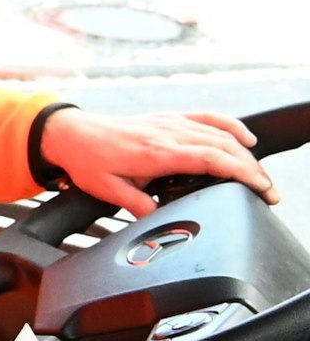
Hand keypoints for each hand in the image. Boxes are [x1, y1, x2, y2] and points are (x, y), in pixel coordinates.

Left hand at [39, 108, 276, 217]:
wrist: (70, 134)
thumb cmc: (88, 162)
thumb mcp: (110, 192)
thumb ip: (139, 207)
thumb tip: (162, 222)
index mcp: (158, 152)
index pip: (213, 160)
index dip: (243, 174)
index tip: (262, 189)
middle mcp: (168, 133)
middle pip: (225, 148)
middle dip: (253, 170)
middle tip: (270, 192)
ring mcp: (170, 123)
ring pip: (220, 134)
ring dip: (246, 153)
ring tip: (261, 175)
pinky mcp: (168, 119)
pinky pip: (206, 118)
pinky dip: (230, 126)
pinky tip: (246, 139)